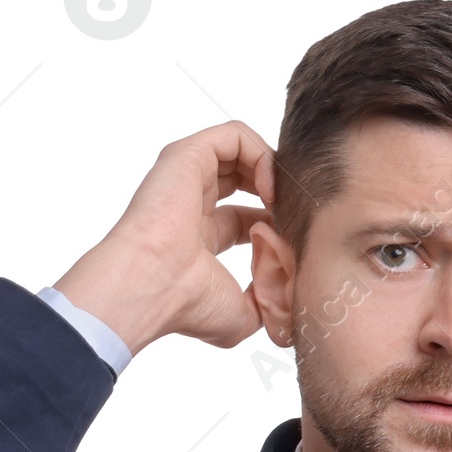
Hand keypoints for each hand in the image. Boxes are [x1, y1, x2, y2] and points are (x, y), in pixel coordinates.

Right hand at [52, 120, 275, 354]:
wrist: (154, 288)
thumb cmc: (188, 306)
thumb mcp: (242, 316)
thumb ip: (267, 301)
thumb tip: (285, 294)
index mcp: (200, 239)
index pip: (247, 219)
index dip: (278, 225)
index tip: (294, 242)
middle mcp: (191, 203)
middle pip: (245, 180)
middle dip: (279, 193)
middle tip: (297, 215)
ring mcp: (187, 176)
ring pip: (242, 153)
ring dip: (274, 172)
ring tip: (285, 200)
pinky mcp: (187, 154)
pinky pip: (235, 135)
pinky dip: (262, 154)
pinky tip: (271, 187)